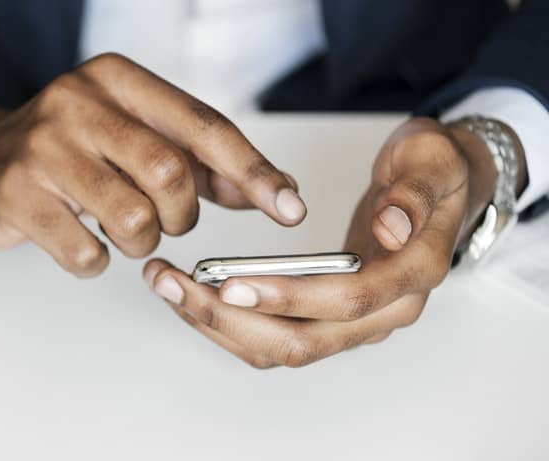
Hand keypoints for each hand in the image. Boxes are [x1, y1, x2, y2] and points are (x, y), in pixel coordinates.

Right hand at [0, 53, 304, 277]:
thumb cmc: (70, 152)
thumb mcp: (134, 139)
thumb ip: (201, 163)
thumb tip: (271, 191)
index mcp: (118, 80)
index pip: (204, 127)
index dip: (253, 172)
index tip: (289, 208)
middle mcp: (79, 101)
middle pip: (171, 174)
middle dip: (180, 216)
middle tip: (163, 221)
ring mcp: (42, 146)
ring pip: (133, 219)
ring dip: (140, 242)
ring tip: (119, 231)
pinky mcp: (15, 192)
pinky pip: (86, 252)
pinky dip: (95, 261)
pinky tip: (80, 242)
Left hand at [144, 117, 525, 367]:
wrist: (439, 187)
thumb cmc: (432, 171)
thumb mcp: (430, 160)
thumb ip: (413, 193)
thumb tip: (391, 228)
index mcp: (413, 274)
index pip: (348, 302)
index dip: (289, 298)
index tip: (231, 284)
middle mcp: (385, 311)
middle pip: (302, 341)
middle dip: (230, 319)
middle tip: (174, 284)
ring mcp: (356, 321)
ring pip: (281, 348)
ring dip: (219, 325)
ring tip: (168, 286)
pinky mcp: (329, 317)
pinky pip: (275, 336)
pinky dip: (230, 322)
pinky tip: (193, 294)